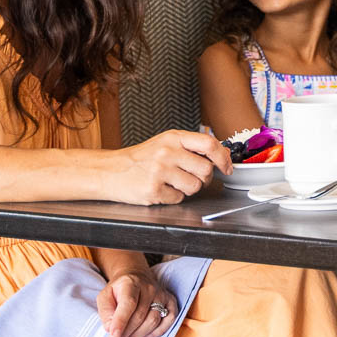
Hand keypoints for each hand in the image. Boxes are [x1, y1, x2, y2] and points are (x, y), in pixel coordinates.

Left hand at [96, 267, 179, 336]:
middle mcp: (150, 288)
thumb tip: (110, 329)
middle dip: (125, 335)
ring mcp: (162, 295)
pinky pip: (169, 320)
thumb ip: (105, 311)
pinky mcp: (171, 301)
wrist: (136, 276)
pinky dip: (157, 332)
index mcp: (131, 283)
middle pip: (140, 316)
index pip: (129, 304)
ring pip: (153, 321)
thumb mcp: (104, 296)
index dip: (121, 322)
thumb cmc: (118, 289)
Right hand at [107, 130, 232, 204]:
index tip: (227, 167)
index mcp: (172, 138)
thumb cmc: (141, 159)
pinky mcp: (153, 190)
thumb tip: (223, 155)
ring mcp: (159, 171)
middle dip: (204, 178)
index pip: (209, 143)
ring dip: (189, 189)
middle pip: (206, 169)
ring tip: (173, 182)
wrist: (110, 171)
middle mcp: (166, 152)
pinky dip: (174, 197)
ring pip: (195, 186)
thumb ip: (192, 147)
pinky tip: (161, 189)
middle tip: (191, 177)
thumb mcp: (166, 143)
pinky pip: (179, 198)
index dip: (223, 157)